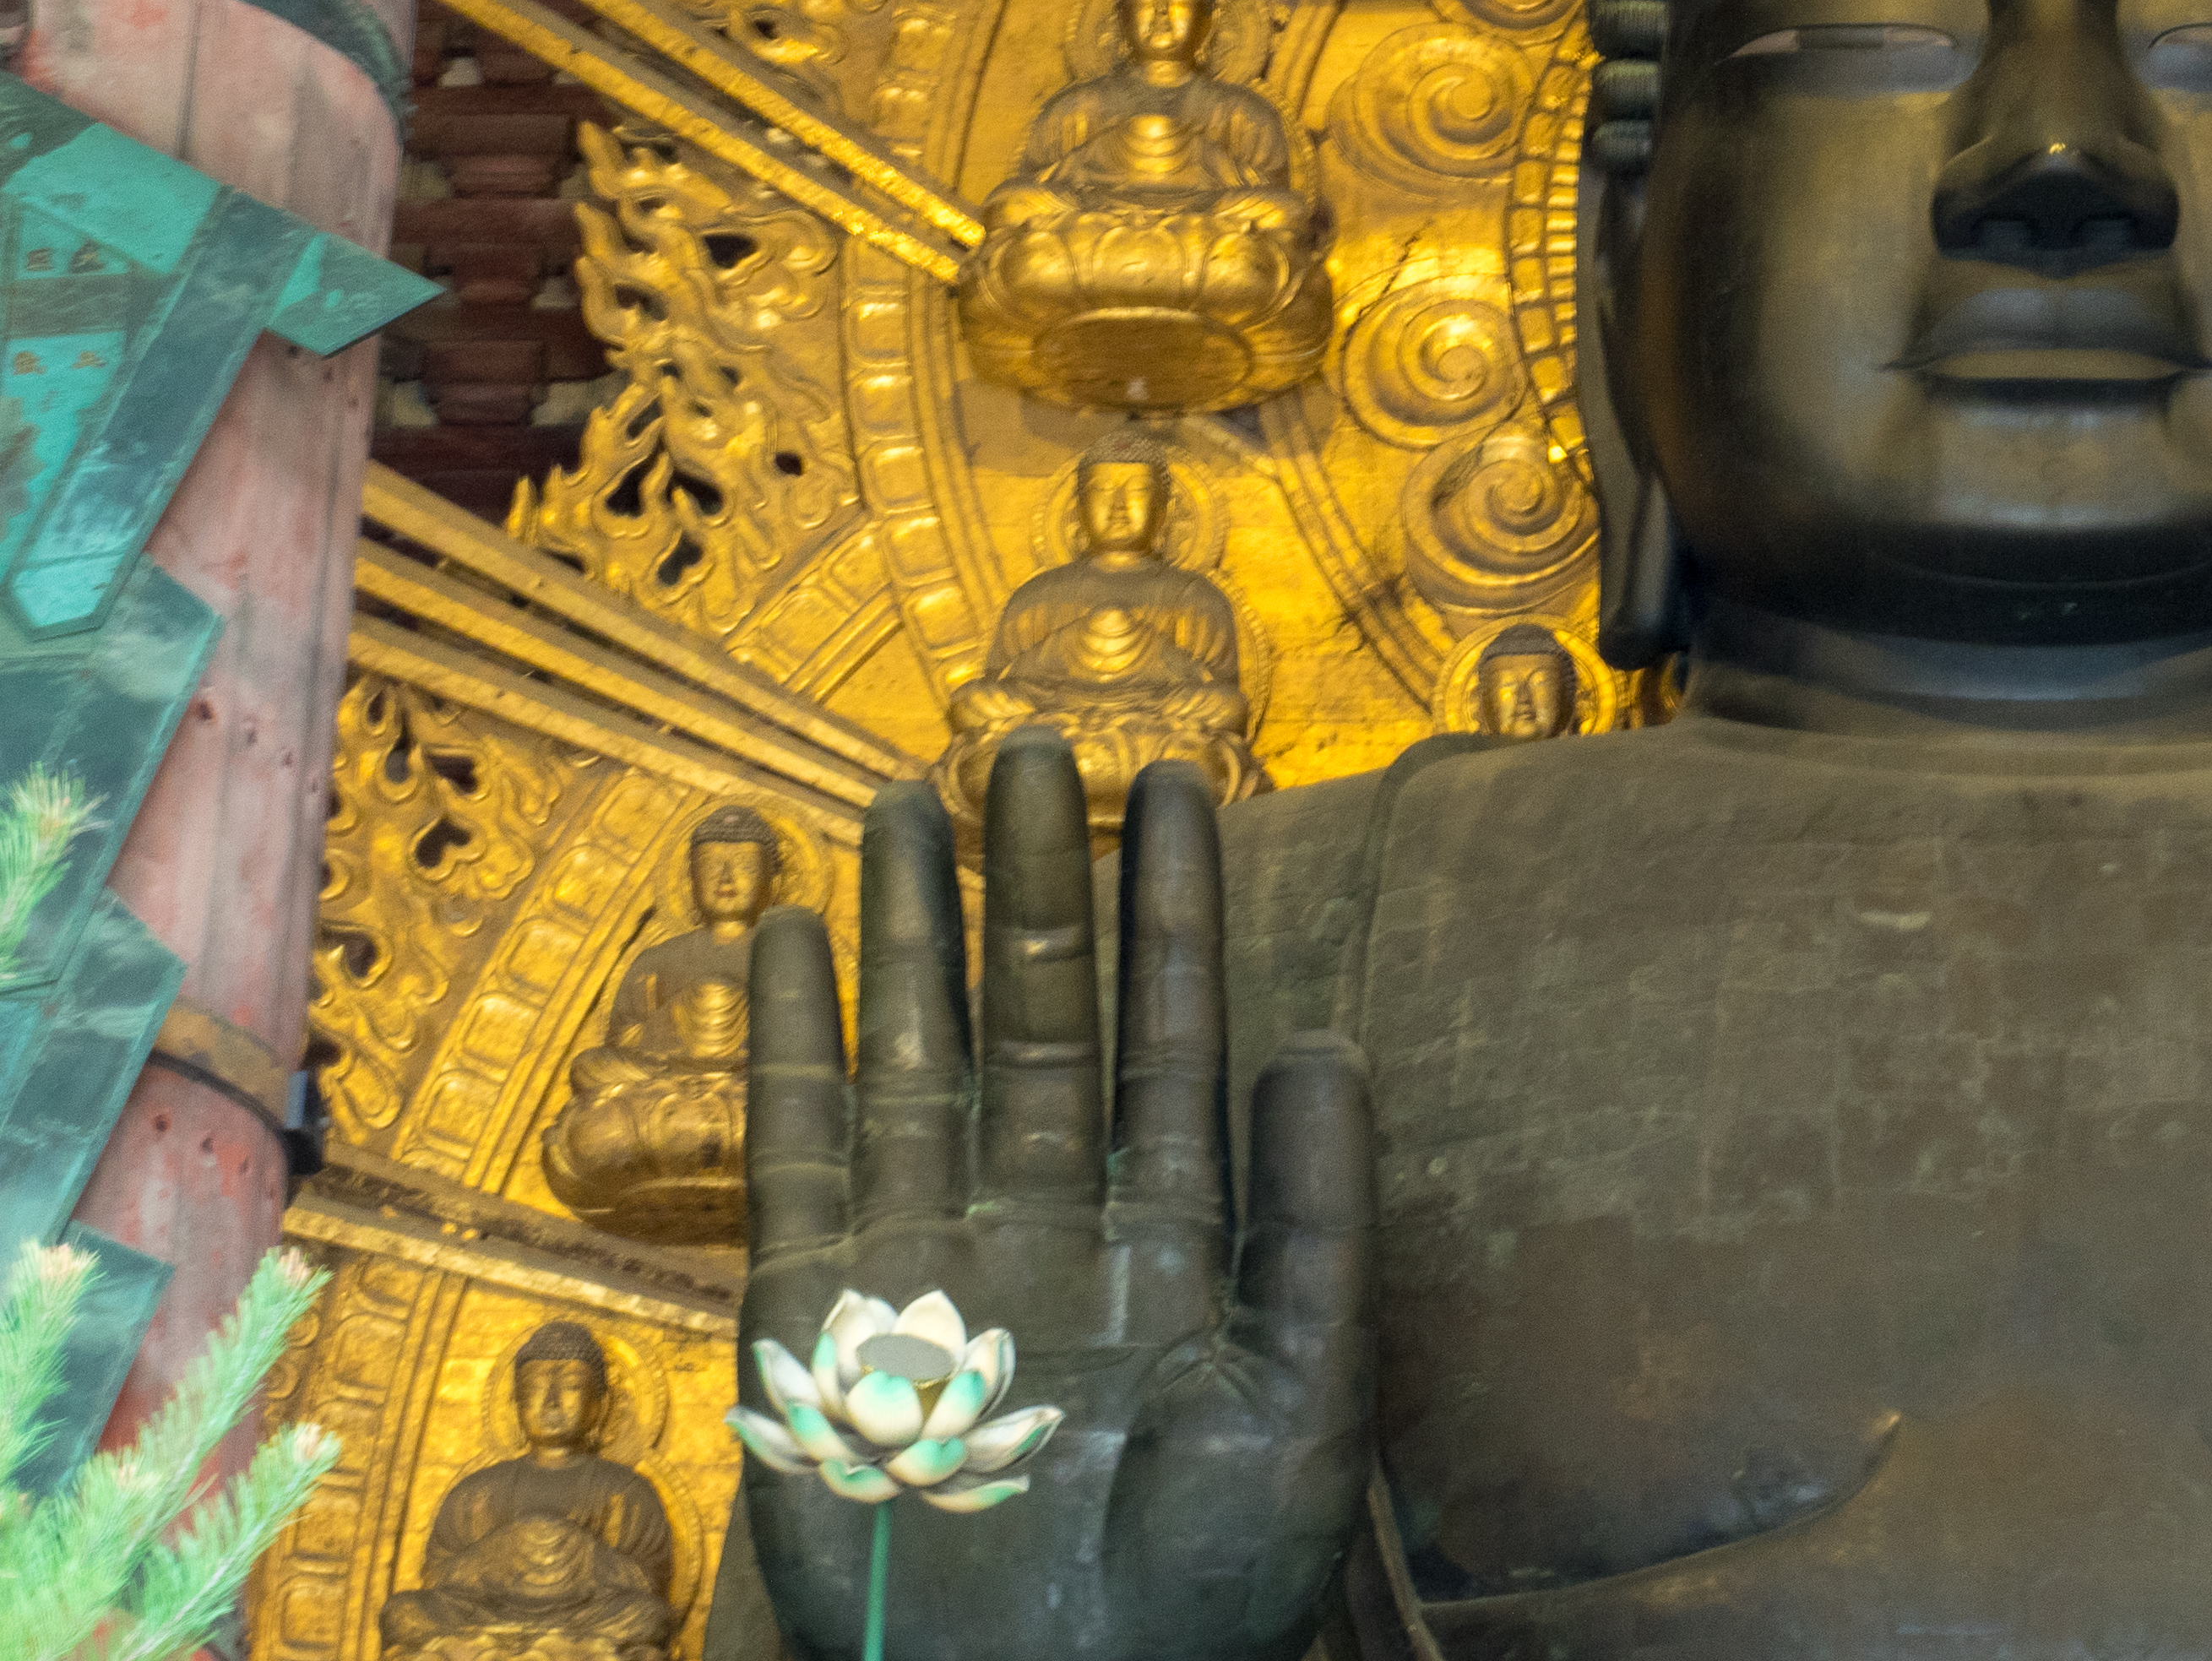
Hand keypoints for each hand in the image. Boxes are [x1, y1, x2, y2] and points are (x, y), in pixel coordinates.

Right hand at [740, 735, 1371, 1660]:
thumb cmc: (1208, 1591)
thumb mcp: (1304, 1397)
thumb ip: (1315, 1221)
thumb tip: (1318, 1040)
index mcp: (1174, 1235)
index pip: (1172, 1031)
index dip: (1171, 908)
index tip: (1175, 780)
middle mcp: (1051, 1222)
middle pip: (1037, 1014)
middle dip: (1035, 882)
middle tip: (1028, 741)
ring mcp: (933, 1261)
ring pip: (918, 1054)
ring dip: (911, 929)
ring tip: (905, 798)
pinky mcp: (823, 1322)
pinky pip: (803, 1155)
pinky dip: (791, 1049)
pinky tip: (788, 944)